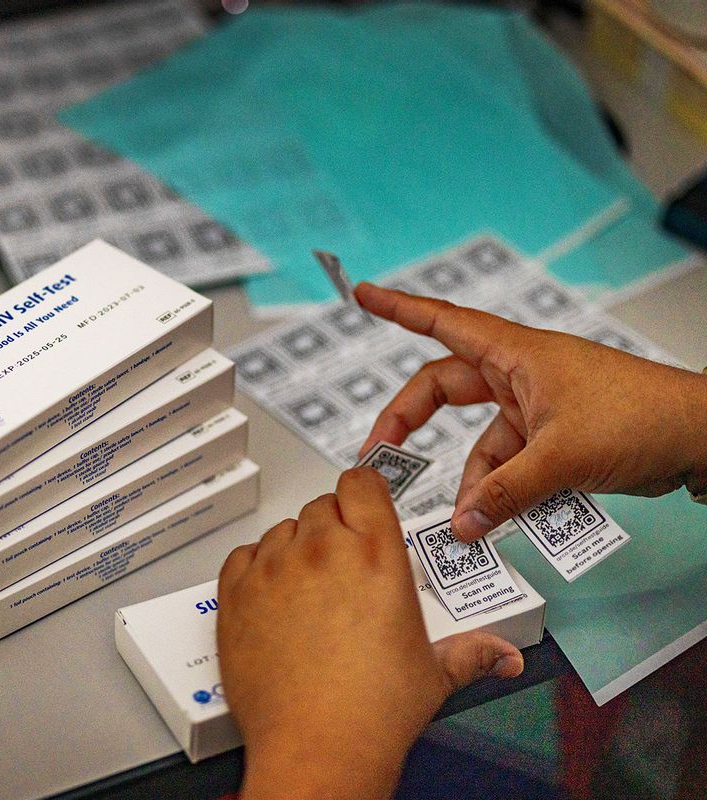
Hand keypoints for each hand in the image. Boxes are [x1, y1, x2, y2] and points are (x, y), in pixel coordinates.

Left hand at [218, 468, 523, 799]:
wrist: (316, 748)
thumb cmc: (371, 714)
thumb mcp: (434, 675)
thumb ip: (470, 652)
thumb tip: (502, 654)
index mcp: (377, 555)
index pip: (362, 483)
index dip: (363, 492)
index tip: (364, 506)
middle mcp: (324, 550)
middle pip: (321, 506)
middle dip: (334, 527)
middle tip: (343, 567)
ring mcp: (275, 568)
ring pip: (282, 529)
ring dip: (295, 548)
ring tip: (309, 590)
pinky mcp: (237, 592)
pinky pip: (241, 556)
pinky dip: (255, 568)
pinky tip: (273, 596)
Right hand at [355, 283, 706, 541]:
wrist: (701, 439)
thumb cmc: (640, 418)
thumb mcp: (562, 458)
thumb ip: (505, 494)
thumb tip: (463, 525)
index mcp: (517, 355)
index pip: (444, 322)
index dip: (399, 308)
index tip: (362, 294)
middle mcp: (520, 376)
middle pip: (445, 388)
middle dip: (409, 420)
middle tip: (380, 451)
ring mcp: (536, 408)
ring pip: (480, 440)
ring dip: (469, 478)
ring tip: (463, 520)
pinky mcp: (553, 439)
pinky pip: (509, 464)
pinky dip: (499, 492)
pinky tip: (495, 522)